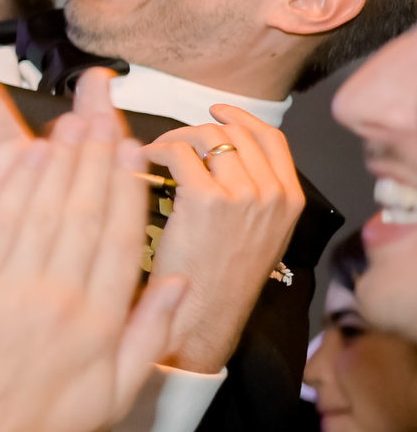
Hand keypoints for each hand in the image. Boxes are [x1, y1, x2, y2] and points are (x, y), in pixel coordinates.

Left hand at [0, 134, 186, 431]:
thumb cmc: (38, 431)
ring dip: (58, 162)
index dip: (129, 191)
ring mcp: (15, 289)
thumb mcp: (113, 398)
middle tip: (102, 114)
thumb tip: (182, 284)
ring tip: (70, 123)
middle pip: (86, 214)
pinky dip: (12, 187)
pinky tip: (22, 156)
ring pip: (44, 211)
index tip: (134, 151)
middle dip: (96, 160)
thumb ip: (151, 337)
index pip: (124, 241)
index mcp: (102, 323)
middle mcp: (64, 298)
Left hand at [142, 106, 302, 372]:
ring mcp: (243, 195)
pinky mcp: (206, 200)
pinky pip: (177, 153)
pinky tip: (142, 163)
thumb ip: (255, 197)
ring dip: (174, 138)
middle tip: (172, 142)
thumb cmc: (219, 282)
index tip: (215, 113)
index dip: (239, 118)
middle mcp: (272, 193)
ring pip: (206, 137)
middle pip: (234, 132)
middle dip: (197, 130)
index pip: (270, 138)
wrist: (205, 318)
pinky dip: (155, 151)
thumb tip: (226, 158)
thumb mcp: (258, 237)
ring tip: (154, 154)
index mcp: (290, 200)